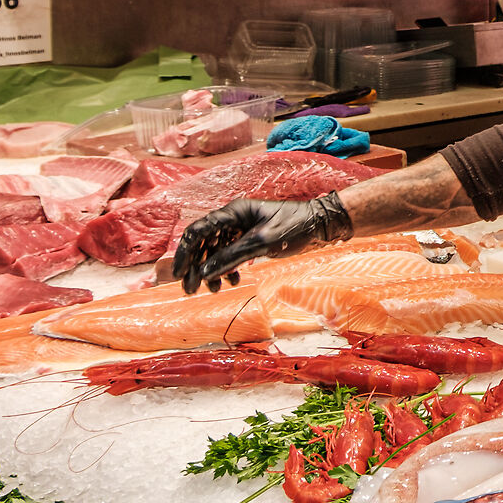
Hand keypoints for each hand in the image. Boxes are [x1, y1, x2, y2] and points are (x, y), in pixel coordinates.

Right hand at [174, 193, 351, 291]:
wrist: (322, 225)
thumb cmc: (296, 227)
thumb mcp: (262, 243)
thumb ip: (232, 257)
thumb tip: (204, 273)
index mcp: (234, 212)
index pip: (198, 231)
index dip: (185, 253)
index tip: (180, 274)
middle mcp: (233, 218)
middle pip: (203, 242)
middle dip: (196, 266)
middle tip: (190, 289)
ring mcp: (241, 228)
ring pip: (215, 251)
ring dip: (211, 270)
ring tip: (214, 290)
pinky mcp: (249, 239)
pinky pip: (229, 254)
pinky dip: (226, 268)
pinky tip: (230, 281)